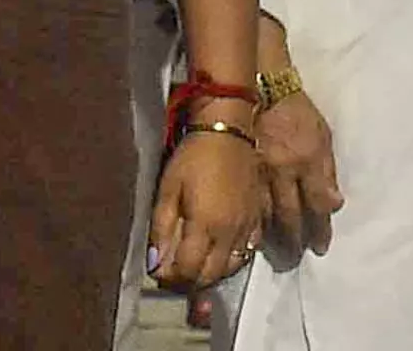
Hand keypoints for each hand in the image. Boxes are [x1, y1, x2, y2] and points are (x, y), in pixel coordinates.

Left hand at [150, 126, 270, 288]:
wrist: (229, 130)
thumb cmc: (194, 157)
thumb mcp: (169, 189)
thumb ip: (161, 230)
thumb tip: (154, 264)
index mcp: (207, 225)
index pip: (188, 270)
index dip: (170, 277)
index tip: (158, 271)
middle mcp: (230, 232)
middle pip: (210, 275)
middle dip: (189, 281)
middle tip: (173, 271)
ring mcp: (247, 227)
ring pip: (230, 268)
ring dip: (210, 273)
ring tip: (194, 263)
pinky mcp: (258, 218)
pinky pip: (247, 252)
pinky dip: (230, 260)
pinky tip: (218, 251)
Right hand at [255, 90, 345, 253]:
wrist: (261, 90)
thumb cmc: (297, 113)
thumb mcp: (323, 136)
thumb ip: (328, 171)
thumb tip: (335, 205)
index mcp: (307, 159)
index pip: (317, 204)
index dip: (320, 229)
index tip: (321, 247)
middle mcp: (283, 170)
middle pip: (291, 215)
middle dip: (296, 241)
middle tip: (298, 258)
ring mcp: (257, 173)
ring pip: (265, 215)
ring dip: (273, 238)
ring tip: (278, 254)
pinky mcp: (240, 172)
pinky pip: (246, 204)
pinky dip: (252, 222)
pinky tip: (254, 236)